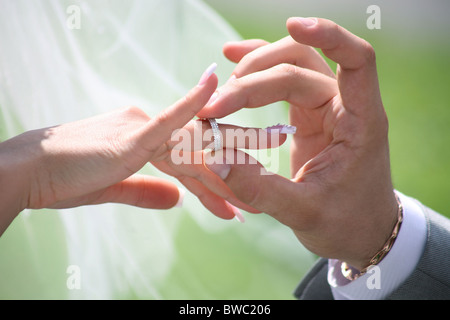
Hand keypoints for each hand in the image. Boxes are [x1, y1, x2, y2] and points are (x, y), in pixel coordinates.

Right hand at [0, 64, 285, 235]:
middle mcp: (149, 127)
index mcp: (145, 138)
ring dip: (235, 155)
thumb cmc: (63, 180)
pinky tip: (218, 88)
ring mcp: (143, 128)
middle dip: (241, 159)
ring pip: (196, 144)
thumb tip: (175, 201)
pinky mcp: (133, 135)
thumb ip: (146, 191)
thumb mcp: (112, 188)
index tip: (240, 202)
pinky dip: (194, 103)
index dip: (217, 180)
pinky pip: (171, 119)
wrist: (27, 174)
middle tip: (277, 158)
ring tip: (273, 156)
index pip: (190, 161)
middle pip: (203, 147)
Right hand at [198, 18, 398, 269]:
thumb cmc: (345, 222)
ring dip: (255, 68)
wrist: (360, 230)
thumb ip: (259, 188)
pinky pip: (283, 79)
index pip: (357, 61)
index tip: (294, 25)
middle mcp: (345, 107)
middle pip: (300, 65)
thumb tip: (213, 160)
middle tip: (216, 107)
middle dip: (254, 78)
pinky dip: (259, 69)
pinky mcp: (309, 113)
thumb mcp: (303, 213)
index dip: (331, 35)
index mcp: (359, 124)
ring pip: (291, 64)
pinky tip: (233, 59)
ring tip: (221, 89)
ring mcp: (326, 107)